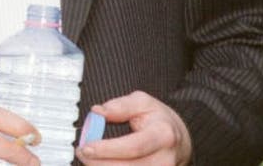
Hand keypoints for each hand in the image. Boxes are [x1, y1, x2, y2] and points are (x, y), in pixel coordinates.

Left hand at [75, 91, 191, 165]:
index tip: (86, 147)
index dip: (108, 149)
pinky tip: (101, 164)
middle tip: (81, 152)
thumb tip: (98, 112)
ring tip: (90, 158)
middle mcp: (165, 159)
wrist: (180, 142)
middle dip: (99, 163)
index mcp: (163, 135)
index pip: (133, 146)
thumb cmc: (159, 121)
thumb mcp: (143, 103)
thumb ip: (120, 106)